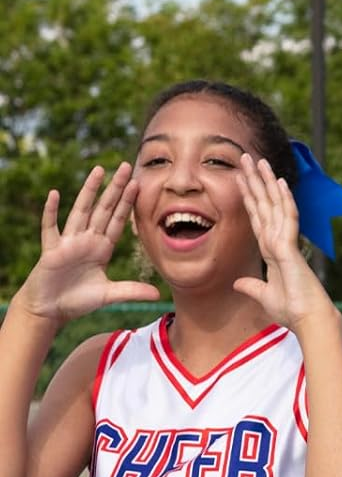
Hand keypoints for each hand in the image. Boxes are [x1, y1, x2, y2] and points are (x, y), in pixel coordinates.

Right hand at [13, 165, 159, 324]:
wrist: (49, 310)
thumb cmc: (77, 300)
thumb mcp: (109, 294)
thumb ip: (131, 291)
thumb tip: (158, 295)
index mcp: (102, 247)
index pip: (119, 220)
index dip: (128, 202)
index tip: (138, 183)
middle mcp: (87, 240)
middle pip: (104, 208)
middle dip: (115, 188)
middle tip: (126, 165)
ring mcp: (69, 242)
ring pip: (81, 211)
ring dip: (89, 191)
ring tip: (99, 170)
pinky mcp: (51, 250)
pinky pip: (50, 228)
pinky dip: (51, 211)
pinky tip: (54, 194)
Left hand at [232, 156, 334, 332]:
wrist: (309, 319)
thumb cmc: (292, 310)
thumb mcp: (265, 296)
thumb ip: (252, 286)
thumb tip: (238, 283)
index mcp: (272, 250)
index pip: (257, 217)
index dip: (248, 197)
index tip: (240, 177)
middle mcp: (279, 241)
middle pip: (264, 204)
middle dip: (255, 181)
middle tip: (246, 157)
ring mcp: (285, 242)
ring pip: (275, 206)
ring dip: (266, 183)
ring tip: (259, 161)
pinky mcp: (290, 248)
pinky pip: (287, 219)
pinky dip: (284, 200)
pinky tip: (280, 184)